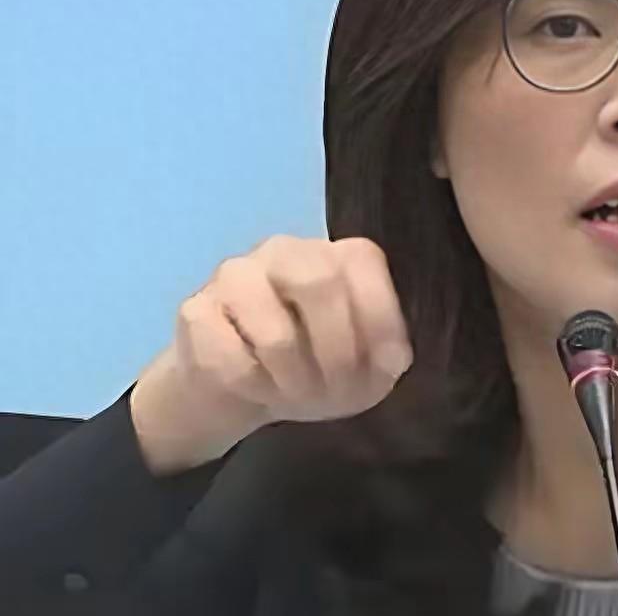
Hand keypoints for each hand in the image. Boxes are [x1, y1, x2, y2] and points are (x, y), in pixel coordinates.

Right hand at [130, 235, 412, 473]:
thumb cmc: (315, 365)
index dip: (380, 321)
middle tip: (336, 392)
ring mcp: (235, 275)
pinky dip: (254, 389)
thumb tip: (393, 358)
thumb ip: (388, 356)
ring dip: (295, 381)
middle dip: (336, 352)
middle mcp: (287, 250)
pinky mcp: (195, 312)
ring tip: (298, 396)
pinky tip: (258, 388)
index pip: (363, 265)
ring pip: (275, 333)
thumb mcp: (365, 367)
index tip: (385, 368)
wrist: (238, 385)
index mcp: (337, 254)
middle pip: (319, 283)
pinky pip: (230, 361)